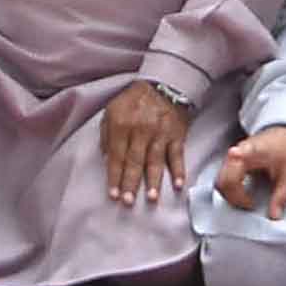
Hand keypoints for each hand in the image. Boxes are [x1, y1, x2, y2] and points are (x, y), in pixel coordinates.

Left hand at [100, 80, 192, 205]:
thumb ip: (106, 133)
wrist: (165, 84)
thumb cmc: (135, 100)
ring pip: (156, 161)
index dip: (115, 176)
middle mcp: (141, 130)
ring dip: (154, 181)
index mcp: (122, 124)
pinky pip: (177, 155)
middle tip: (128, 202)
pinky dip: (179, 170)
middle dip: (131, 183)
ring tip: (152, 198)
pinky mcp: (176, 135)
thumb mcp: (112, 110)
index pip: (117, 156)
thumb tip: (106, 158)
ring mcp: (160, 133)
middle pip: (135, 161)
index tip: (113, 194)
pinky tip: (178, 185)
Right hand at [216, 123, 285, 216]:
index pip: (243, 151)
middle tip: (251, 204)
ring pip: (220, 181)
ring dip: (231, 196)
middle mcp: (238, 152)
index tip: (233, 153)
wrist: (282, 133)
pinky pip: (222, 180)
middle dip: (235, 197)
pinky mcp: (228, 163)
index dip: (237, 153)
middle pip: (225, 178)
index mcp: (256, 150)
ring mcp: (231, 158)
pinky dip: (229, 192)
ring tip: (248, 202)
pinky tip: (243, 196)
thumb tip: (274, 217)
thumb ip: (282, 196)